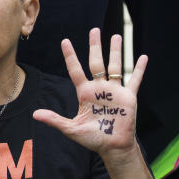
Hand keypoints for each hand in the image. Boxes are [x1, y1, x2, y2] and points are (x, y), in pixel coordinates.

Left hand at [34, 29, 144, 156]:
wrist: (112, 148)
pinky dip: (139, 69)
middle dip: (95, 46)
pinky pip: (135, 80)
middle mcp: (99, 88)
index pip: (75, 70)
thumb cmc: (92, 139)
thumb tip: (35, 114)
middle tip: (94, 30)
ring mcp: (114, 91)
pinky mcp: (128, 97)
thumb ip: (55, 120)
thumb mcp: (71, 129)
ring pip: (115, 66)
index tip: (65, 41)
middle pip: (96, 62)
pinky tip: (143, 57)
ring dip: (116, 51)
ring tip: (116, 35)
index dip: (70, 56)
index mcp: (84, 93)